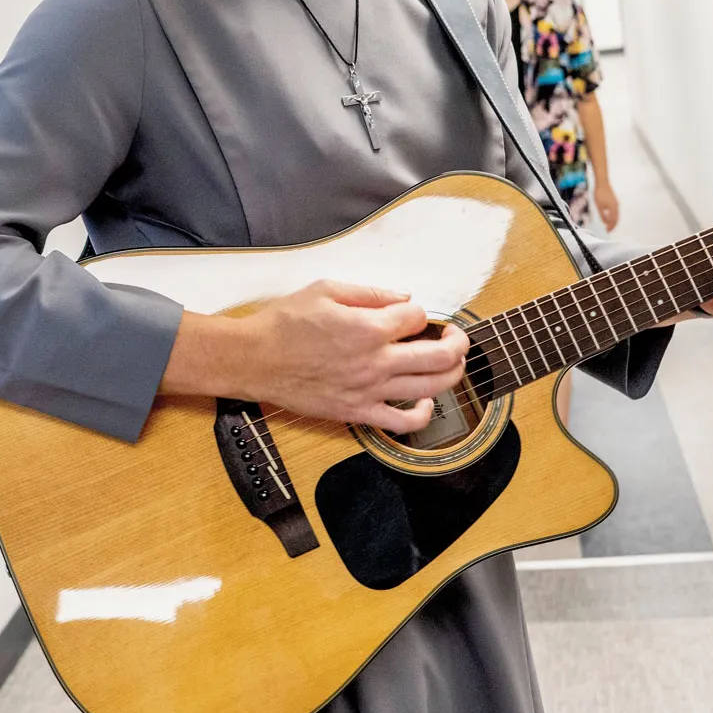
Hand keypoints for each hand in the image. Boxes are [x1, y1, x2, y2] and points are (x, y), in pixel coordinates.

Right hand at [236, 281, 467, 432]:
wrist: (255, 359)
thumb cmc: (284, 323)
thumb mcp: (325, 290)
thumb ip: (369, 292)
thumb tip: (403, 297)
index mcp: (367, 327)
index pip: (417, 316)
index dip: (420, 311)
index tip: (411, 312)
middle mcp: (375, 361)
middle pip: (440, 354)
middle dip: (458, 341)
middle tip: (456, 335)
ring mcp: (369, 391)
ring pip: (432, 387)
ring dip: (452, 373)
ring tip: (452, 363)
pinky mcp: (358, 413)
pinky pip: (403, 423)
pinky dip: (423, 413)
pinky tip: (423, 400)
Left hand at [588, 180, 620, 231]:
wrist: (602, 183)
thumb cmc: (600, 193)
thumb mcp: (599, 206)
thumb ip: (602, 215)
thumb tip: (605, 222)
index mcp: (613, 208)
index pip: (613, 220)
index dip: (611, 227)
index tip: (607, 231)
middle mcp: (616, 206)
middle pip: (616, 218)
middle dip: (613, 225)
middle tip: (609, 230)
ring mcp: (616, 203)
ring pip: (616, 215)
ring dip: (613, 221)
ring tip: (609, 225)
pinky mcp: (614, 200)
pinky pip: (615, 211)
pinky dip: (613, 216)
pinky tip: (609, 216)